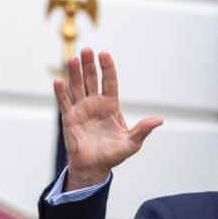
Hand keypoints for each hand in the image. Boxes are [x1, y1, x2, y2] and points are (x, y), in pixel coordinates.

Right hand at [53, 48, 162, 189]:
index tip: (104, 55)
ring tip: (72, 59)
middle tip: (87, 50)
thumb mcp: (132, 143)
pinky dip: (60, 92)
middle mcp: (95, 103)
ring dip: (74, 73)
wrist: (94, 167)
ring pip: (76, 86)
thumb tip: (159, 120)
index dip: (107, 68)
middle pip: (91, 79)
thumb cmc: (113, 154)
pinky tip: (58, 81)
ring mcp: (81, 109)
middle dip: (89, 65)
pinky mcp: (69, 118)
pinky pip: (64, 102)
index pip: (109, 81)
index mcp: (111, 105)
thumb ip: (143, 130)